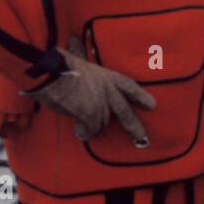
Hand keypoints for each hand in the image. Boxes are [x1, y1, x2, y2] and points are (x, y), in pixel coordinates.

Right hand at [34, 37, 156, 143]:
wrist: (51, 70)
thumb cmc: (60, 66)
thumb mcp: (81, 65)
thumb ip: (88, 78)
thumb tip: (83, 84)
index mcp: (107, 76)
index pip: (129, 86)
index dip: (141, 96)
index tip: (152, 105)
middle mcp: (108, 90)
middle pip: (125, 111)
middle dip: (134, 126)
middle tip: (142, 138)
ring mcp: (101, 102)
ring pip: (102, 122)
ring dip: (93, 126)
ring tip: (83, 125)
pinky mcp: (91, 113)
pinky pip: (90, 129)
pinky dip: (84, 132)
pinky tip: (79, 130)